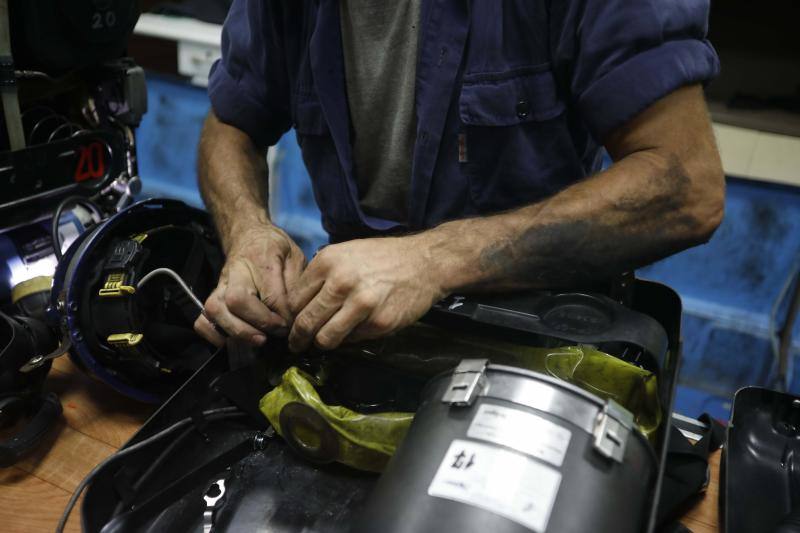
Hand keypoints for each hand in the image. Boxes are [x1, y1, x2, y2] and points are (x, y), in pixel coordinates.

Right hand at [194, 224, 305, 345]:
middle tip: (276, 333)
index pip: (270, 293)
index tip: (291, 323)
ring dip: (237, 331)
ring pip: (216, 310)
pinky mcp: (212, 296)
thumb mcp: (294, 256)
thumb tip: (294, 314)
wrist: (248, 234)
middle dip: (258, 322)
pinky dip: (213, 334)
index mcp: (261, 258)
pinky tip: (232, 341)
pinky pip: (202, 319)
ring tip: (258, 340)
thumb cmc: (275, 248)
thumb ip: (296, 283)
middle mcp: (236, 271)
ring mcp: (220, 284)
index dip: (282, 315)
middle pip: (236, 300)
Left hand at [286, 235, 445, 351]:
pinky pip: (352, 340)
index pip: (294, 299)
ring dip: (321, 344)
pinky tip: (354, 330)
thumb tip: (298, 306)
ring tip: (322, 343)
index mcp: (327, 262)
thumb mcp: (346, 254)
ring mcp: (360, 304)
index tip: (291, 325)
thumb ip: (321, 277)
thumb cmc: (383, 258)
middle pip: (305, 322)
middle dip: (298, 338)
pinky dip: (349, 339)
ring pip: (324, 338)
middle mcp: (340, 282)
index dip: (291, 316)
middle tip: (297, 344)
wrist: (424, 261)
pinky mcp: (378, 322)